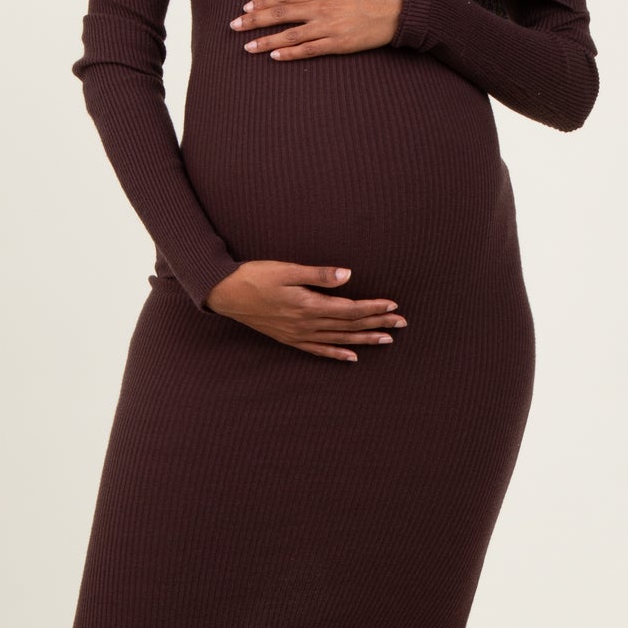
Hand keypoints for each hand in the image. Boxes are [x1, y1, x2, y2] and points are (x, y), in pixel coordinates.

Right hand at [205, 261, 406, 362]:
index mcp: (308, 306)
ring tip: (387, 339)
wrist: (225, 294)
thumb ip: (318, 274)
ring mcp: (298, 334)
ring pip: (339, 340)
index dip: (373, 308)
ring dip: (364, 340)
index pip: (350, 309)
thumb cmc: (254, 276)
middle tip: (402, 322)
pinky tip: (352, 357)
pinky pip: (318, 351)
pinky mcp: (289, 339)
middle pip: (349, 326)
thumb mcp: (286, 270)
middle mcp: (306, 324)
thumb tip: (348, 275)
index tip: (394, 305)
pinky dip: (337, 355)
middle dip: (377, 323)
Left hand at [230, 0, 402, 60]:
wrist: (401, 5)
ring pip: (291, 35)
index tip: (246, 7)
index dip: (263, 1)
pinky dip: (291, 53)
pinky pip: (310, 50)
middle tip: (235, 26)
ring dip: (267, 41)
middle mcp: (321, 7)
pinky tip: (275, 56)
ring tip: (248, 47)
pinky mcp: (339, 44)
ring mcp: (329, 27)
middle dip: (255, 20)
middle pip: (280, 14)